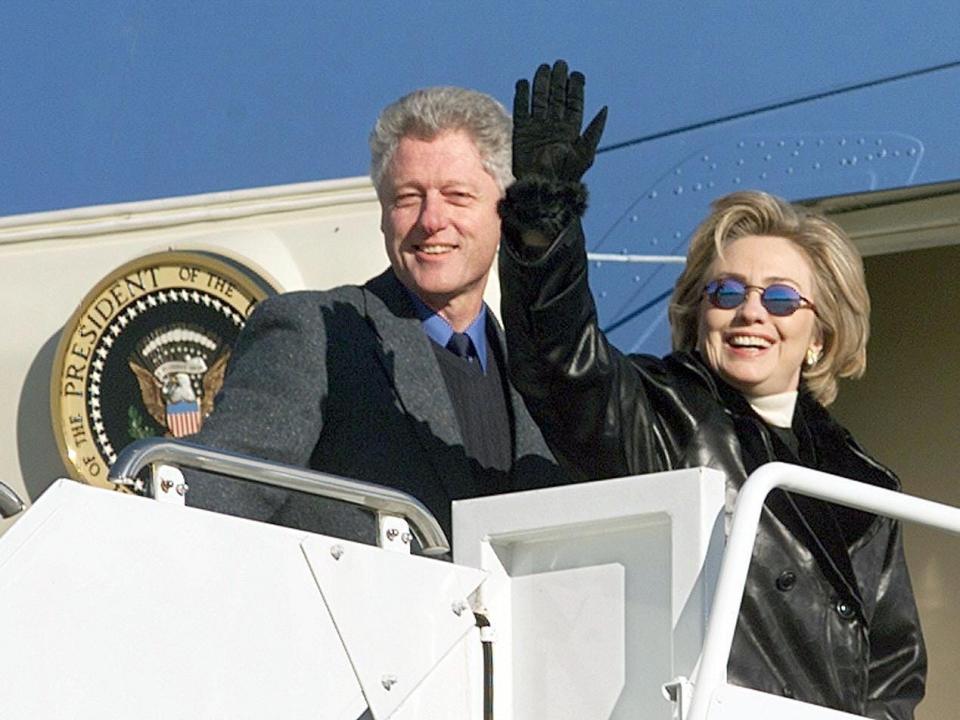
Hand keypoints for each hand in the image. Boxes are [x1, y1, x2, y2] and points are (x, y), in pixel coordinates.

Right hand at [512, 60, 607, 182]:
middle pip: (556, 98)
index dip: (575, 89)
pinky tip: (523, 83)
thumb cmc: (566, 174)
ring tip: (543, 69)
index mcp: (571, 130)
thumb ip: (594, 130)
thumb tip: (605, 109)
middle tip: (560, 65)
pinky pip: (521, 110)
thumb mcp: (586, 152)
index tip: (576, 75)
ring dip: (541, 85)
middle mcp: (554, 126)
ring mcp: (537, 128)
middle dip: (558, 82)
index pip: (573, 104)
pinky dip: (521, 96)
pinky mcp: (521, 132)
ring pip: (539, 100)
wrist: (543, 188)